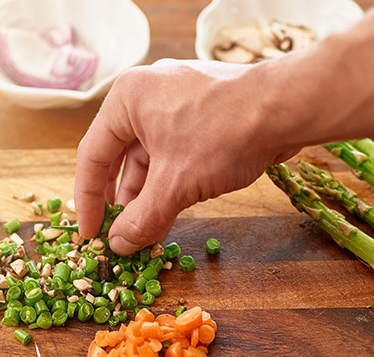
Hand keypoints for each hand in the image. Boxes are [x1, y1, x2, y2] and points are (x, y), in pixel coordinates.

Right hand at [74, 58, 300, 253]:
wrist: (286, 109)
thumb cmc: (223, 134)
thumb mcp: (175, 185)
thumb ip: (142, 218)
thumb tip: (120, 246)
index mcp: (127, 98)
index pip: (92, 155)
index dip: (88, 200)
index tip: (91, 233)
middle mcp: (147, 94)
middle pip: (120, 157)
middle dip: (122, 202)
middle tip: (119, 235)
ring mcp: (177, 101)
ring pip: (150, 157)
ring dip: (148, 196)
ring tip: (147, 232)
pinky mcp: (202, 113)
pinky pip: (174, 152)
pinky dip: (170, 182)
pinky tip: (172, 212)